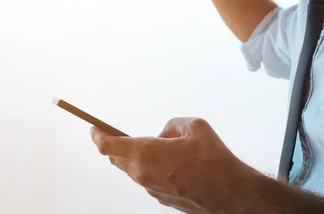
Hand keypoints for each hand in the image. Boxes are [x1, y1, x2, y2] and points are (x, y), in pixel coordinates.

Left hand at [91, 117, 251, 212]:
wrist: (229, 193)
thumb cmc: (213, 161)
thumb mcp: (195, 126)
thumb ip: (173, 125)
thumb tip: (164, 134)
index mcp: (146, 153)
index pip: (108, 145)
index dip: (98, 135)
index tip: (94, 129)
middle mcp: (143, 173)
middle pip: (118, 159)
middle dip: (117, 147)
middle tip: (121, 136)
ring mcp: (151, 189)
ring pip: (135, 170)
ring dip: (140, 158)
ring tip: (162, 149)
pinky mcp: (162, 199)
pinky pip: (150, 180)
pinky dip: (154, 170)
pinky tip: (174, 165)